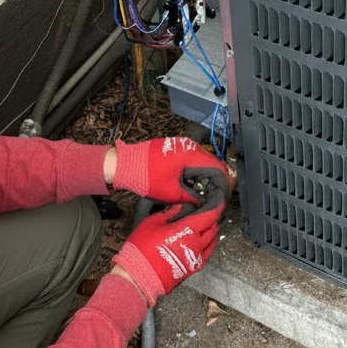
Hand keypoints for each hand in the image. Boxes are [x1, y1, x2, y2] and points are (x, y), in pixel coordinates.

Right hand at [111, 201, 223, 305]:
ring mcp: (195, 258)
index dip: (217, 207)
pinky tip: (204, 245)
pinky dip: (208, 247)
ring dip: (213, 233)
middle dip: (214, 219)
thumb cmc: (142, 250)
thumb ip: (168, 213)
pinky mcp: (192, 269)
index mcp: (187, 230)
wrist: (139, 276)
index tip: (219, 202)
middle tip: (213, 213)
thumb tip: (178, 208)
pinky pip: (206, 255)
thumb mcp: (152, 223)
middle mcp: (195, 244)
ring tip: (211, 227)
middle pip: (213, 229)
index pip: (209, 216)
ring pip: (212, 243)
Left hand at [112, 137, 227, 204]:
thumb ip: (193, 197)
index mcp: (191, 154)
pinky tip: (188, 182)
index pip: (217, 168)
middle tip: (212, 195)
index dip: (222, 184)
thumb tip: (205, 203)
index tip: (221, 195)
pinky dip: (194, 170)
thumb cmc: (144, 176)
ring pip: (202, 160)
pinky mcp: (174, 147)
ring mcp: (181, 144)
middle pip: (211, 163)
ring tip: (199, 191)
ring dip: (204, 175)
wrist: (124, 165)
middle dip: (214, 180)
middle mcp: (189, 146)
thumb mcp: (172, 193)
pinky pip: (191, 157)